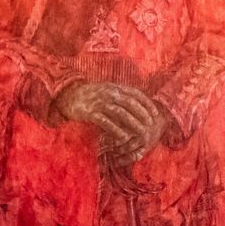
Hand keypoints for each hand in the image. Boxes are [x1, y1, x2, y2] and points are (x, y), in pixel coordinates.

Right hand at [53, 82, 167, 164]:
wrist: (69, 95)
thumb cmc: (92, 95)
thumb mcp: (108, 90)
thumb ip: (121, 95)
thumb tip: (139, 103)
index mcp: (115, 87)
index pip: (136, 94)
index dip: (147, 104)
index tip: (155, 114)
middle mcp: (109, 93)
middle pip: (130, 103)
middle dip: (142, 114)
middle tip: (150, 125)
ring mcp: (99, 102)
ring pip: (120, 113)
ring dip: (133, 123)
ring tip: (141, 133)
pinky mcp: (90, 113)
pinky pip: (106, 122)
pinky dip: (116, 130)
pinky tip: (124, 138)